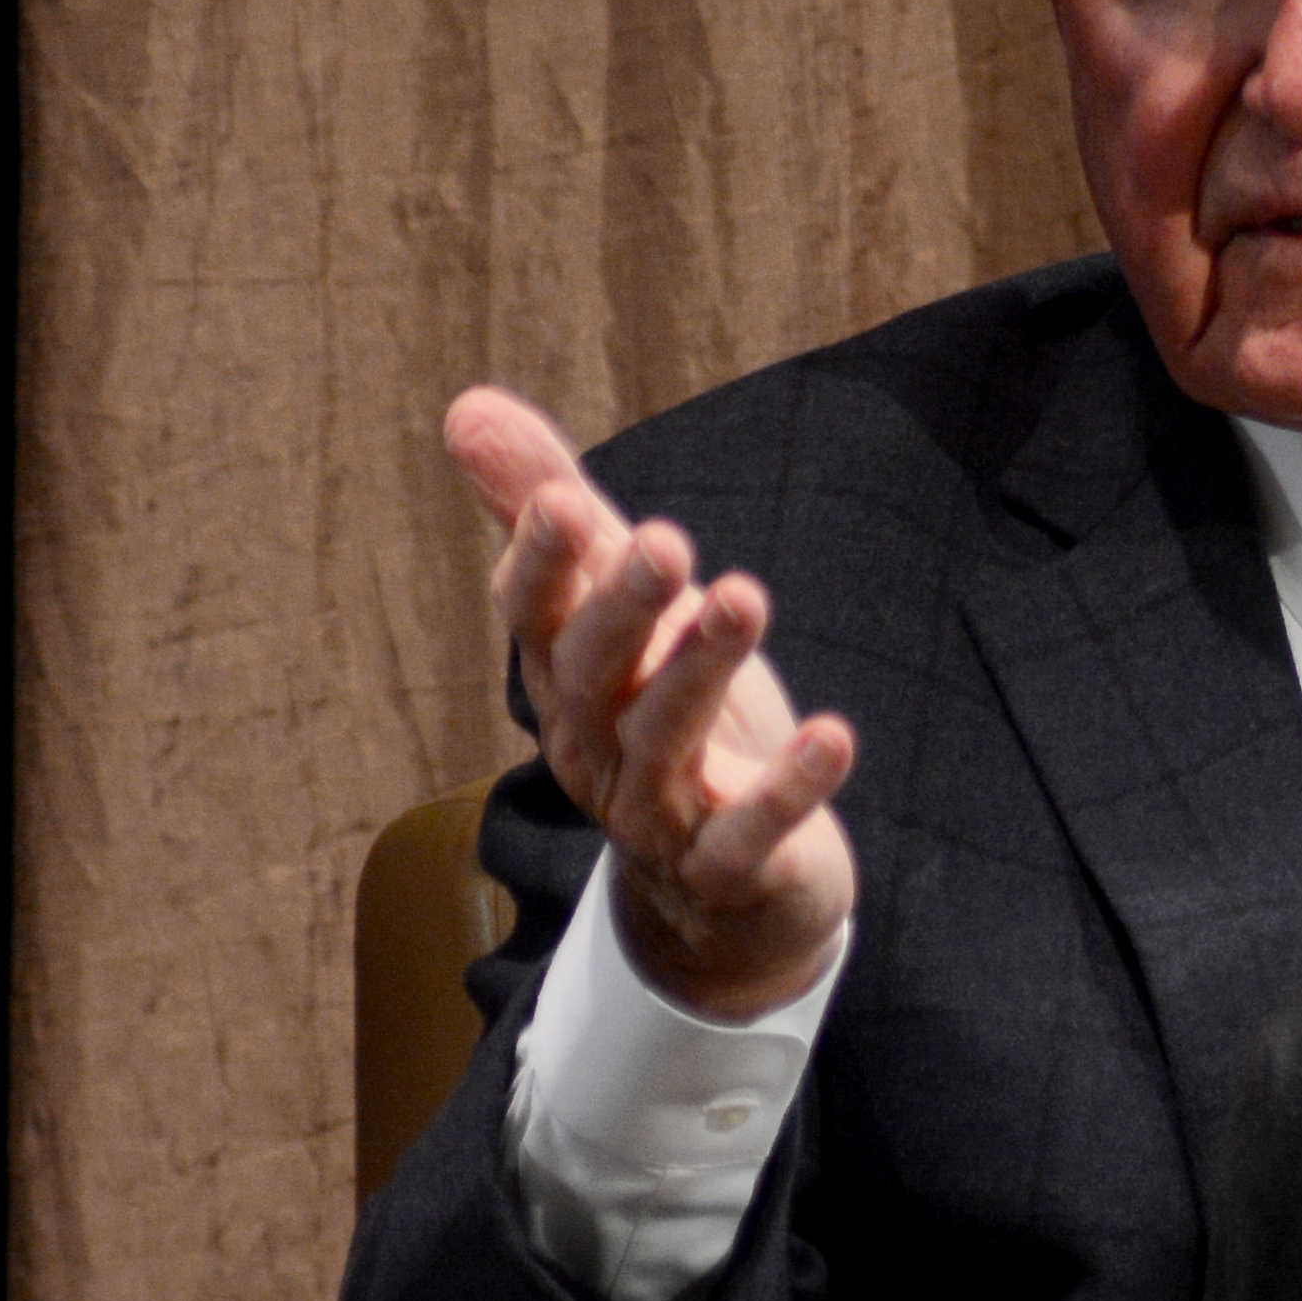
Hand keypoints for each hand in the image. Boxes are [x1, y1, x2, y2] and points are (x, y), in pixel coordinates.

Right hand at [446, 386, 857, 1020]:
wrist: (726, 894)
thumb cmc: (664, 715)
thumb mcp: (617, 610)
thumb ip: (550, 512)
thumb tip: (466, 407)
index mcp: (565, 679)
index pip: (535, 616)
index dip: (544, 563)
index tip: (564, 500)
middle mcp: (595, 746)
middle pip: (594, 676)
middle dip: (625, 608)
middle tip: (670, 540)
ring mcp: (657, 814)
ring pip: (664, 743)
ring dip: (702, 671)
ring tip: (745, 597)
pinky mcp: (726, 870)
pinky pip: (748, 836)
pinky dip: (788, 790)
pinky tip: (835, 735)